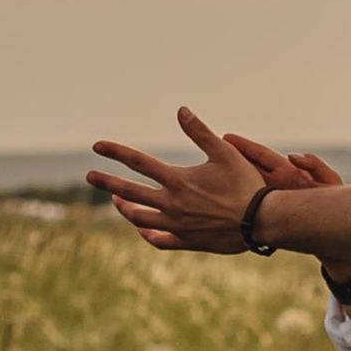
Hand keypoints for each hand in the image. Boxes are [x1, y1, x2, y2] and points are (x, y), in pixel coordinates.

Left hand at [90, 111, 350, 270]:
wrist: (261, 221)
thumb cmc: (245, 184)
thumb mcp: (225, 152)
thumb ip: (200, 131)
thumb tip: (181, 109)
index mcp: (177, 180)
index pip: (137, 162)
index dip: (115, 151)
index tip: (96, 146)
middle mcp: (171, 204)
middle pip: (128, 192)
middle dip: (106, 183)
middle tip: (89, 176)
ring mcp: (176, 225)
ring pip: (139, 218)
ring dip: (125, 207)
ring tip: (117, 200)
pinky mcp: (186, 241)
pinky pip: (159, 239)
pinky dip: (147, 233)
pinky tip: (142, 228)